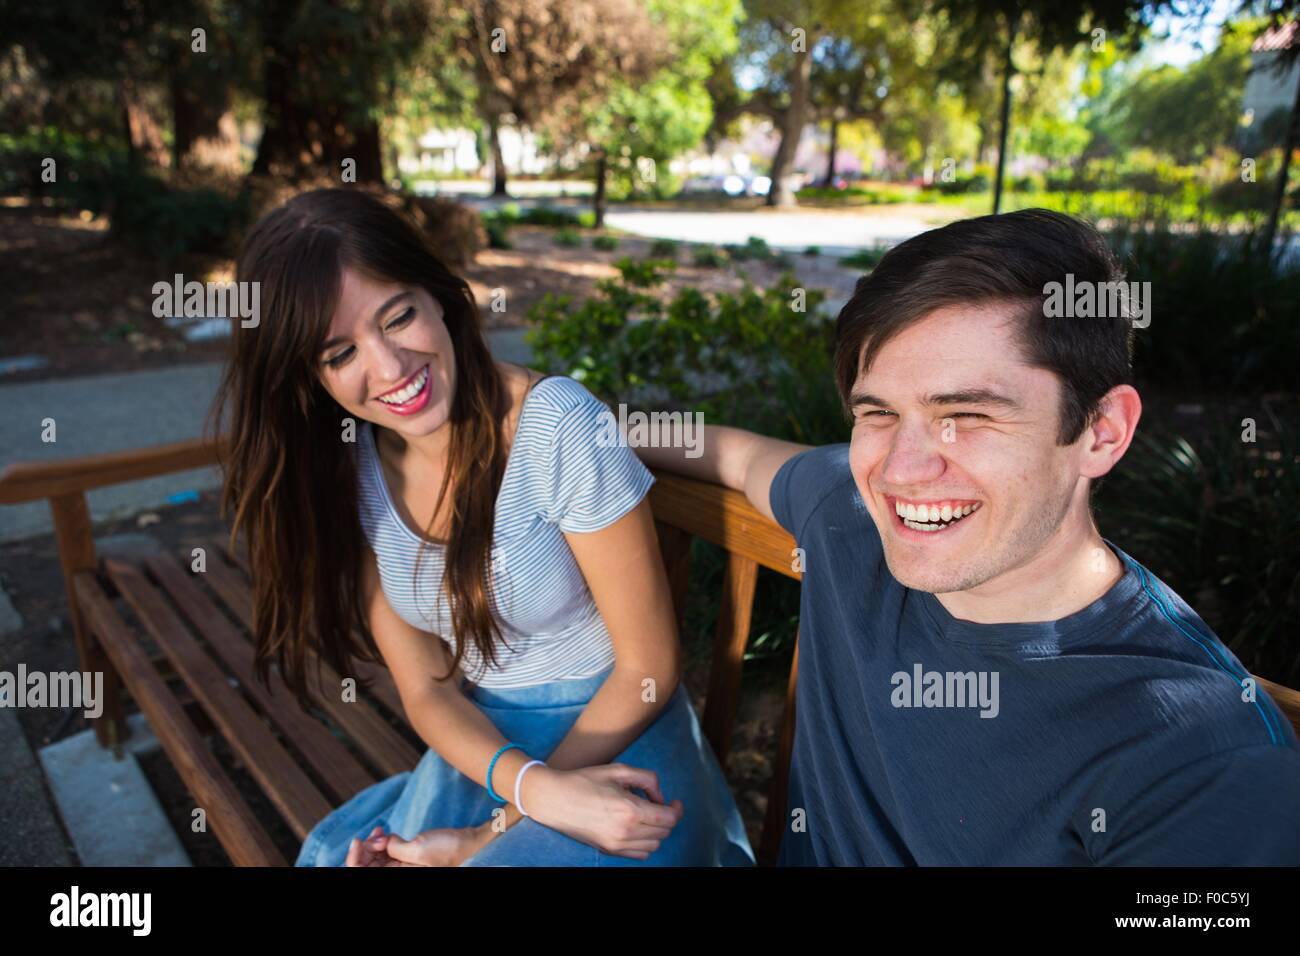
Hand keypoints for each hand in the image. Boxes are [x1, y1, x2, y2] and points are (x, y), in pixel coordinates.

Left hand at [345, 823, 489, 866]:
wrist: (470, 844)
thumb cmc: (449, 850)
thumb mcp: (418, 848)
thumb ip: (393, 847)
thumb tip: (382, 842)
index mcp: (398, 877)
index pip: (362, 873)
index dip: (354, 859)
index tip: (358, 841)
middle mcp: (397, 874)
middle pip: (366, 867)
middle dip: (365, 849)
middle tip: (376, 833)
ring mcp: (400, 868)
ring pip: (374, 860)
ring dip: (373, 844)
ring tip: (381, 830)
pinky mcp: (406, 860)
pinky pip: (385, 854)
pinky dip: (382, 842)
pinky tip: (385, 832)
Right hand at [522, 763, 683, 859]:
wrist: (554, 799)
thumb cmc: (585, 781)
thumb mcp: (618, 770)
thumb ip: (646, 779)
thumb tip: (659, 796)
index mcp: (629, 809)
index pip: (668, 818)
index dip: (676, 809)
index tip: (674, 802)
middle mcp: (625, 831)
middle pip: (664, 832)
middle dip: (667, 817)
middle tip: (660, 805)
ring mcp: (616, 844)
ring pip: (654, 844)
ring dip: (657, 831)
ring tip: (647, 816)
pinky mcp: (608, 850)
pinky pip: (640, 854)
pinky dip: (645, 843)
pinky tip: (638, 829)